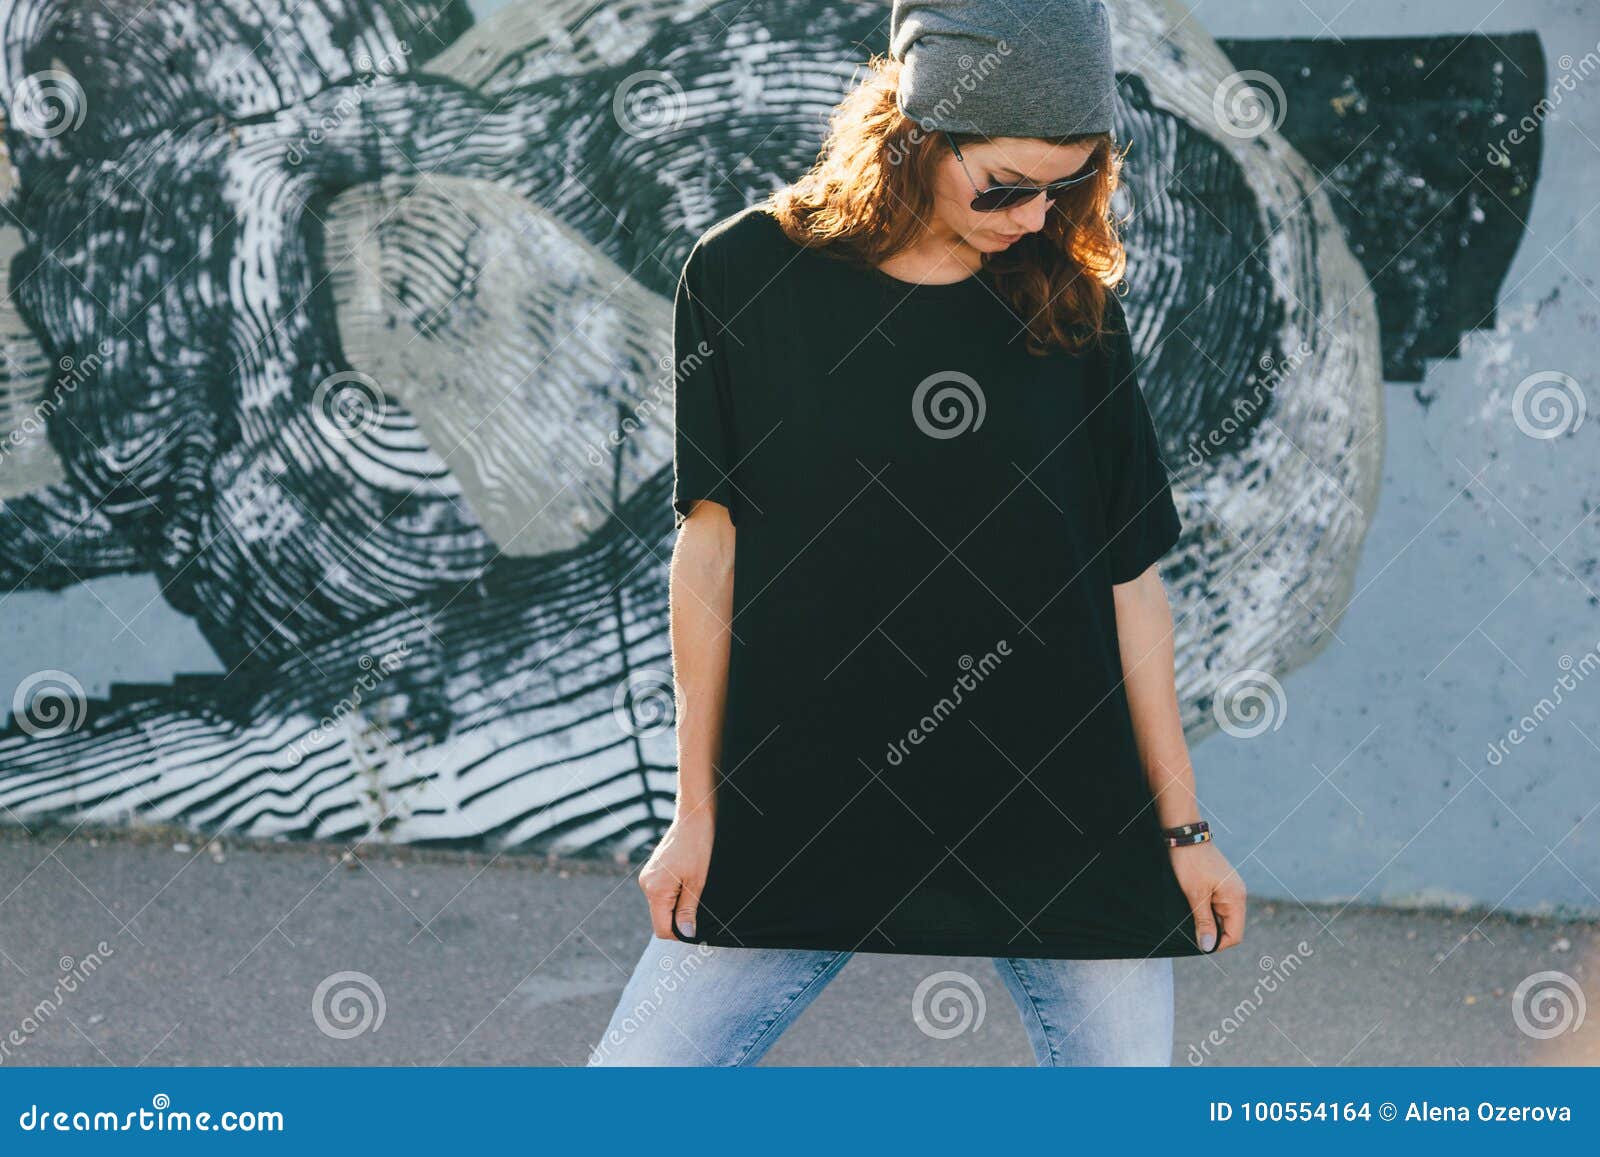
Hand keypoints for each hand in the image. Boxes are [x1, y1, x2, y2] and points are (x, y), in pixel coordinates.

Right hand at [638, 809, 713, 939]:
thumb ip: (688, 910)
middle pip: (660, 918)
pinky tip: (688, 883)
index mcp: (655, 890)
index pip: (661, 929)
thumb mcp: (696, 882)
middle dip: (679, 920)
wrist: (693, 816)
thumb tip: (686, 935)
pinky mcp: (653, 871)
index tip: (696, 930)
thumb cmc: (697, 845)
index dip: (679, 934)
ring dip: (677, 906)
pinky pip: (661, 893)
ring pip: (661, 906)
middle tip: (700, 909)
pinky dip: (674, 895)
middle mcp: (646, 884)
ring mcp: (648, 877)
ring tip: (695, 891)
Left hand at [1170, 841, 1245, 951]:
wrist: (1185, 835)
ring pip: (1221, 917)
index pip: (1235, 934)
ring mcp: (1229, 889)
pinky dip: (1205, 911)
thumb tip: (1208, 946)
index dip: (1218, 944)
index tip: (1199, 944)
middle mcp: (1237, 895)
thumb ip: (1204, 921)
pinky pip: (1216, 906)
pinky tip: (1191, 908)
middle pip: (1229, 927)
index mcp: (1236, 898)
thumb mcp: (1195, 895)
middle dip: (1211, 933)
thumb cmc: (1190, 863)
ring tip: (1189, 918)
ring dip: (1207, 921)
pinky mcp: (1220, 885)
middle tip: (1190, 931)